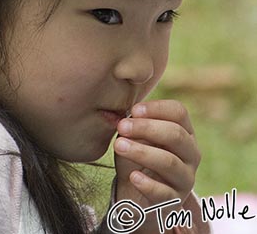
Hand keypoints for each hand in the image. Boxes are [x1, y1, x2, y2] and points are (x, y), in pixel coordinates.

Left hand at [112, 99, 200, 231]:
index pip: (179, 112)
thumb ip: (135, 126)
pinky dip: (147, 184)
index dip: (157, 108)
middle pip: (176, 135)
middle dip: (147, 128)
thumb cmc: (137, 157)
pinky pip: (164, 193)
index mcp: (184, 131)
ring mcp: (186, 178)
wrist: (135, 194)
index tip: (134, 110)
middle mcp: (191, 154)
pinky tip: (133, 177)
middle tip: (122, 126)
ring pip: (169, 162)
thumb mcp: (135, 137)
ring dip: (142, 152)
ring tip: (119, 146)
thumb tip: (129, 119)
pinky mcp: (174, 201)